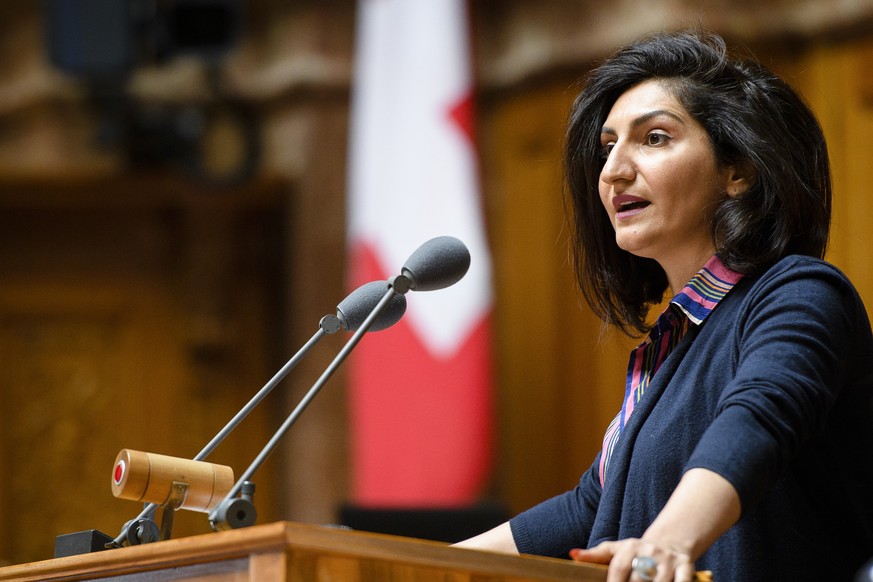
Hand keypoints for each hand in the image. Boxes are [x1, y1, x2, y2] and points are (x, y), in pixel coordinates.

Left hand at [569, 538, 695, 581]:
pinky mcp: (686, 566)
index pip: (619, 566)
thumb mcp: (616, 550)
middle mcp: (649, 551)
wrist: (670, 541)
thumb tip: (573, 555)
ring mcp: (668, 560)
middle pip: (639, 578)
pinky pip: (683, 581)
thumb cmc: (636, 552)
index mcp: (629, 547)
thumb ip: (595, 555)